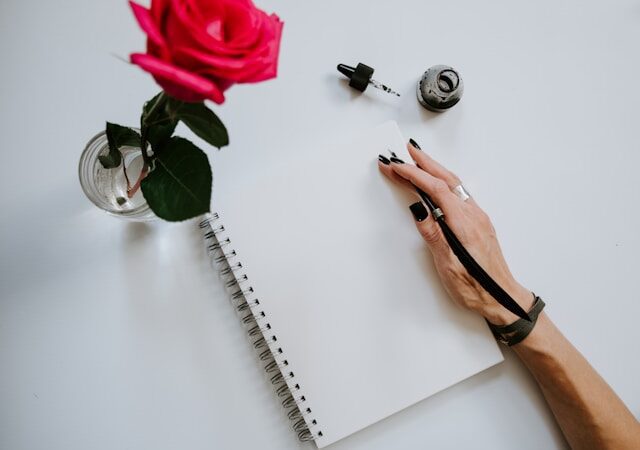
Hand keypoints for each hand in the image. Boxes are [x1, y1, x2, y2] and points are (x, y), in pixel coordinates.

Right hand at [379, 141, 532, 325]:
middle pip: (447, 179)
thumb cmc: (476, 287)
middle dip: (424, 162)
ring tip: (418, 160)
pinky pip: (459, 193)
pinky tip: (437, 183)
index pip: (435, 189)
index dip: (414, 174)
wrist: (502, 298)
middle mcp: (473, 215)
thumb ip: (433, 235)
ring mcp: (478, 217)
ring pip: (454, 184)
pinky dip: (444, 182)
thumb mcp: (447, 265)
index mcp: (464, 223)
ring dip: (434, 169)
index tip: (395, 166)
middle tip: (406, 149)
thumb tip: (418, 210)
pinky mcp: (479, 222)